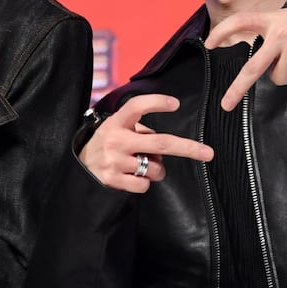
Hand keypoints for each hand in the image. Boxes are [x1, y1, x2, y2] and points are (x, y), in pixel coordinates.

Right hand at [79, 94, 213, 192]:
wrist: (78, 166)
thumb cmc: (108, 143)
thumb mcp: (118, 127)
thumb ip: (141, 130)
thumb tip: (167, 148)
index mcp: (118, 121)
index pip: (137, 106)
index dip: (156, 103)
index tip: (175, 104)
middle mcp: (116, 139)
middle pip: (160, 143)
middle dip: (188, 148)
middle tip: (208, 153)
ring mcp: (114, 160)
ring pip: (155, 169)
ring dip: (156, 170)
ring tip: (140, 165)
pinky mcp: (112, 179)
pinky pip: (144, 185)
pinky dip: (143, 183)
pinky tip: (131, 176)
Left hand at [204, 0, 286, 110]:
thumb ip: (273, 36)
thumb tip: (267, 66)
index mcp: (271, 19)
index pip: (240, 21)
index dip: (223, 31)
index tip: (209, 43)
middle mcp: (279, 35)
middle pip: (252, 68)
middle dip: (238, 89)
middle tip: (226, 104)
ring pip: (280, 78)